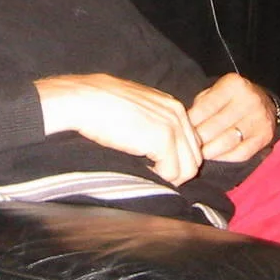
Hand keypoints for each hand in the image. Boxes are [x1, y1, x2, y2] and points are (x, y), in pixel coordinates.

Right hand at [34, 73, 202, 184]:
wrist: (85, 100)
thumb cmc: (101, 105)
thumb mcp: (136, 109)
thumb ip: (153, 122)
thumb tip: (155, 146)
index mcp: (172, 106)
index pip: (191, 143)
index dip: (176, 158)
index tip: (156, 165)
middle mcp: (178, 114)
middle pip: (194, 157)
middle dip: (176, 170)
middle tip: (153, 174)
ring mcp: (173, 126)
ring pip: (188, 168)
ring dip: (170, 177)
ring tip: (148, 174)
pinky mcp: (163, 139)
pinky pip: (173, 172)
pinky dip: (161, 178)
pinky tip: (142, 170)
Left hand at [188, 73, 275, 161]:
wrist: (263, 101)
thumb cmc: (231, 98)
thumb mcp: (216, 91)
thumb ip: (201, 105)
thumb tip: (184, 125)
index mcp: (233, 85)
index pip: (206, 107)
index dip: (190, 122)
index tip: (180, 130)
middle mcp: (249, 101)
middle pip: (215, 126)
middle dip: (198, 138)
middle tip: (186, 145)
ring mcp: (258, 120)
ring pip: (227, 142)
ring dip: (209, 150)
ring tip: (198, 152)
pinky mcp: (264, 137)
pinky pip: (240, 153)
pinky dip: (224, 157)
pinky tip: (214, 155)